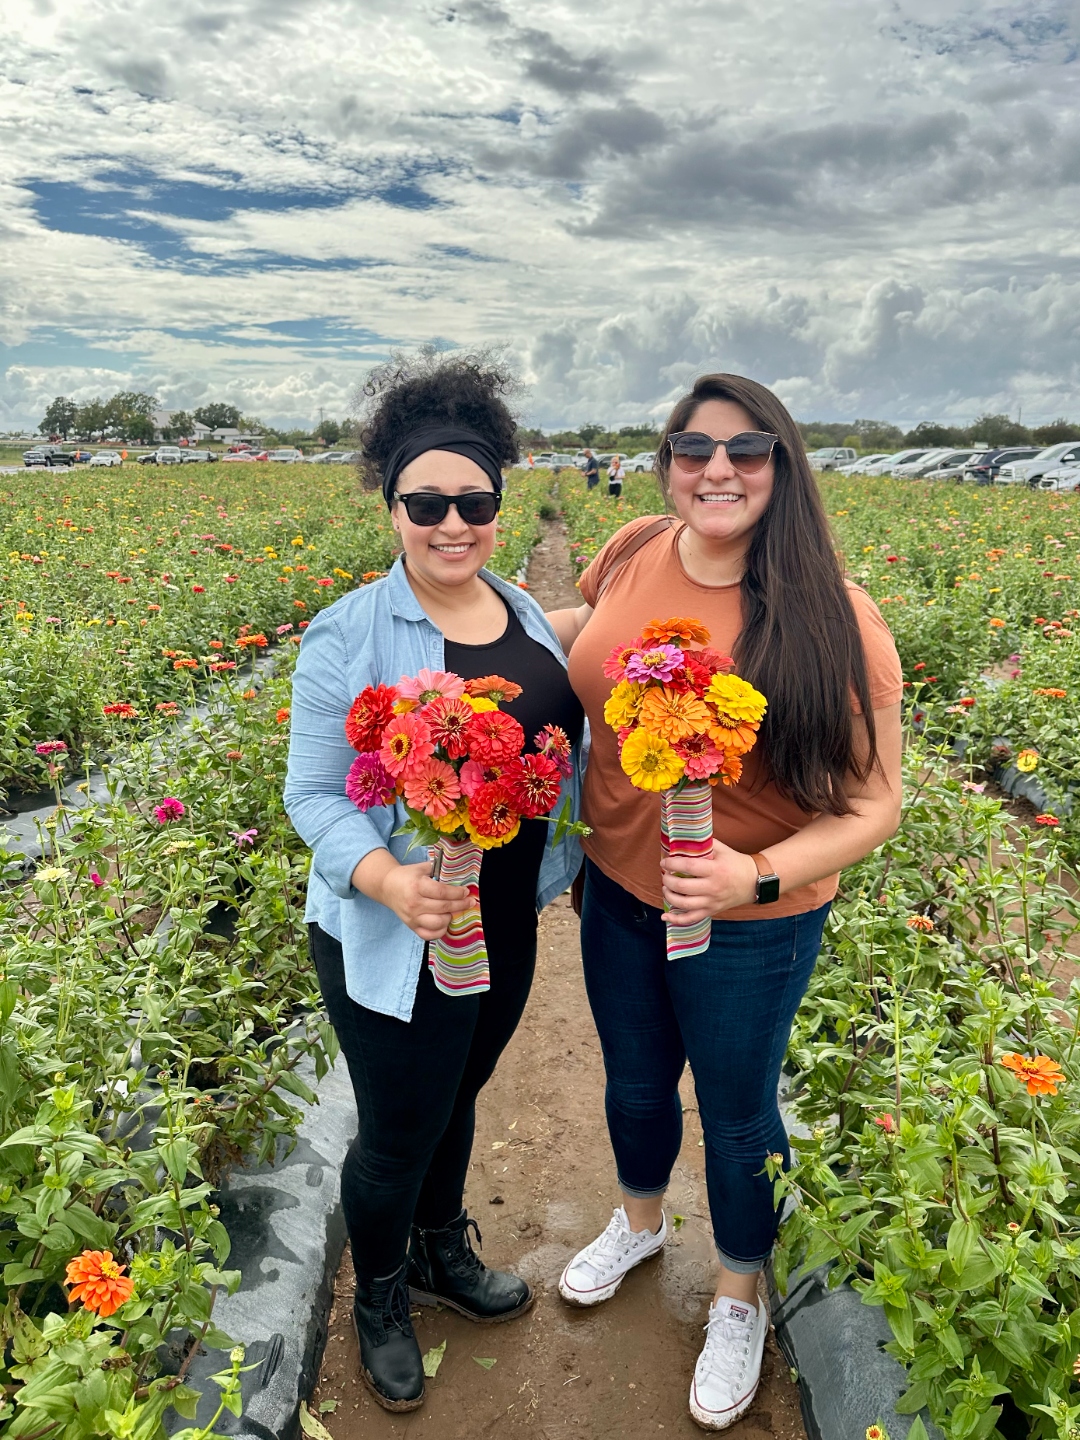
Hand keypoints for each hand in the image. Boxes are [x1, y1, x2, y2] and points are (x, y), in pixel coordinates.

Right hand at [353, 851, 471, 939]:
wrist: (387, 887)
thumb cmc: (407, 876)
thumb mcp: (422, 868)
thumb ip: (439, 869)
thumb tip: (458, 874)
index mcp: (417, 886)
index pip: (442, 892)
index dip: (457, 893)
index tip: (466, 892)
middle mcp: (414, 903)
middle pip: (443, 907)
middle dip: (461, 905)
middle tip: (470, 902)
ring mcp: (412, 917)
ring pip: (438, 923)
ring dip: (450, 917)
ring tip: (453, 911)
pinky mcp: (411, 926)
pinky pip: (429, 935)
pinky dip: (440, 931)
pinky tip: (444, 922)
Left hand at [660, 841, 759, 924]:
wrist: (754, 881)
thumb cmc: (735, 863)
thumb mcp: (722, 849)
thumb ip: (704, 844)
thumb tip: (684, 839)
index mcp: (715, 870)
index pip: (689, 867)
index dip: (672, 864)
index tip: (665, 862)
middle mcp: (713, 888)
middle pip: (682, 886)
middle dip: (668, 880)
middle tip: (665, 874)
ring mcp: (712, 902)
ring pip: (684, 904)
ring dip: (669, 896)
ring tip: (666, 888)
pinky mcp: (712, 911)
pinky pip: (691, 918)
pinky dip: (677, 920)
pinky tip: (665, 916)